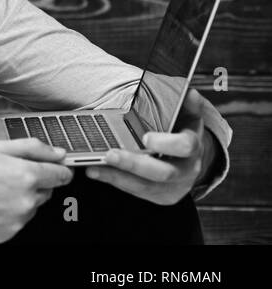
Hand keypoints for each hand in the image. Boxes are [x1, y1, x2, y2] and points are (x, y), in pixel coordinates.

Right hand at [0, 139, 73, 242]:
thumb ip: (33, 148)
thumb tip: (58, 153)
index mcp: (27, 176)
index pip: (62, 175)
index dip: (57, 169)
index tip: (51, 167)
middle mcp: (26, 201)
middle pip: (46, 191)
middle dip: (33, 183)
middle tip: (6, 176)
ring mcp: (18, 220)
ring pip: (31, 207)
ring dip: (19, 199)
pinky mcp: (8, 234)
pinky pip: (16, 222)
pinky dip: (7, 214)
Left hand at [85, 89, 210, 204]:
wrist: (190, 157)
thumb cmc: (181, 130)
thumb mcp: (188, 114)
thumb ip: (187, 102)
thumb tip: (189, 92)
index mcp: (193, 146)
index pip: (185, 146)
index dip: (166, 144)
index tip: (145, 138)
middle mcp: (186, 170)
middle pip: (162, 172)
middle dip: (134, 164)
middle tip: (110, 154)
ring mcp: (174, 186)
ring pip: (145, 186)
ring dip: (117, 176)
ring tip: (94, 165)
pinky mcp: (160, 195)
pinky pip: (136, 191)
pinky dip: (114, 181)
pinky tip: (96, 171)